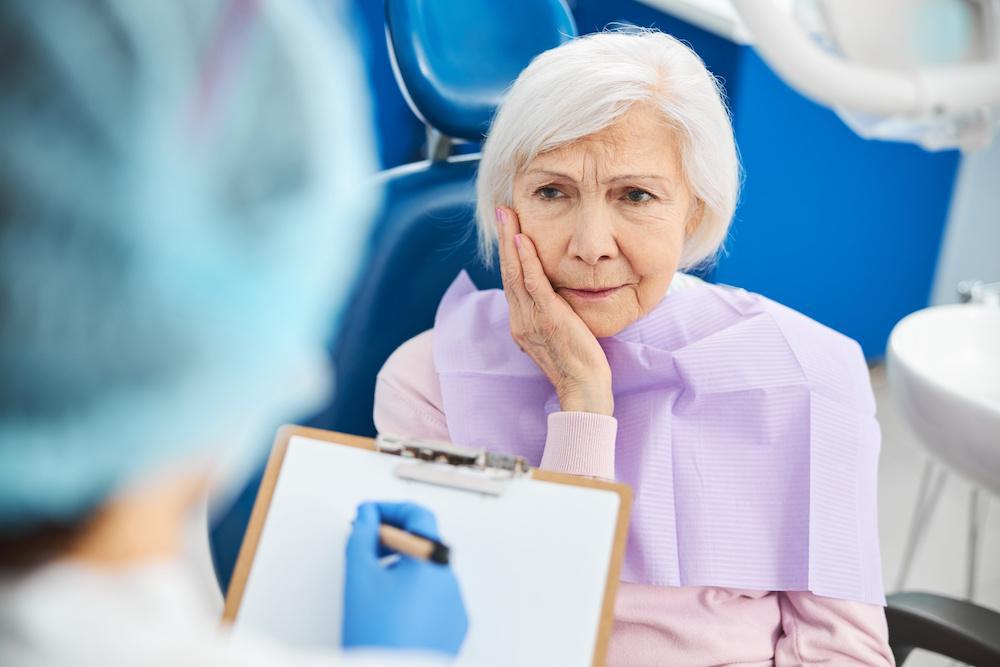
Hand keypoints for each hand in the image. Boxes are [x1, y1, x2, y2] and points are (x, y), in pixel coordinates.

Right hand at [342, 502, 467, 655]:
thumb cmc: (376, 634)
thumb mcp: (358, 577)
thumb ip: (362, 535)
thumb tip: (369, 515)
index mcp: (432, 562)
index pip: (418, 515)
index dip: (389, 509)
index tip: (368, 515)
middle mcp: (451, 581)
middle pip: (424, 543)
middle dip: (393, 537)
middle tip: (365, 543)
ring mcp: (456, 606)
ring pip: (429, 572)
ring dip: (403, 565)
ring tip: (374, 579)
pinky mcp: (454, 628)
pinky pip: (435, 599)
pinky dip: (414, 592)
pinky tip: (390, 606)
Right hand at [496, 207, 613, 415]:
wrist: (584, 388)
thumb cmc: (578, 363)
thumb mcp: (558, 333)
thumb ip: (549, 313)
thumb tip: (553, 295)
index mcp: (521, 323)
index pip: (512, 281)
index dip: (508, 253)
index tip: (508, 227)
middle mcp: (519, 320)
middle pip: (507, 271)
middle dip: (504, 238)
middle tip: (501, 209)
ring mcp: (530, 320)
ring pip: (515, 273)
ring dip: (510, 240)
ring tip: (507, 214)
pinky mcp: (547, 318)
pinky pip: (533, 285)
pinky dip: (526, 261)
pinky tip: (522, 240)